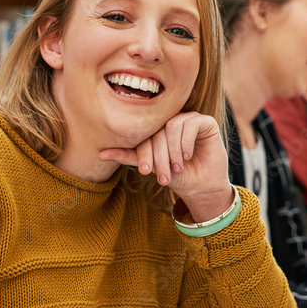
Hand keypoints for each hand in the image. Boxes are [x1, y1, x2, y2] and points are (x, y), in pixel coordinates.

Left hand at [98, 112, 232, 220]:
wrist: (202, 187)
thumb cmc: (177, 176)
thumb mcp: (151, 167)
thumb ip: (128, 157)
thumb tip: (100, 154)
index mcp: (158, 129)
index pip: (146, 134)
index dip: (143, 152)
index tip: (144, 171)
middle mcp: (173, 121)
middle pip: (158, 131)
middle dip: (159, 156)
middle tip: (162, 176)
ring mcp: (190, 120)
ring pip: (173, 126)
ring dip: (173, 151)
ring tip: (177, 168)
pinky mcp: (206, 122)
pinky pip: (191, 124)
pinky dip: (187, 142)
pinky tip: (188, 156)